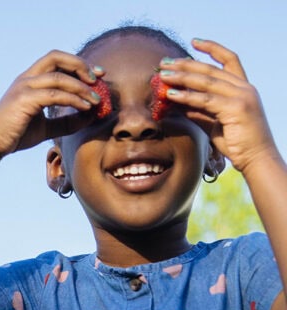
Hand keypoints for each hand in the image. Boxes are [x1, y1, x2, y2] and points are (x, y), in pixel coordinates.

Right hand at [0, 50, 104, 157]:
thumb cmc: (16, 135)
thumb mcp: (45, 127)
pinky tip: (85, 107)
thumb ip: (67, 121)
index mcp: (29, 80)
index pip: (56, 60)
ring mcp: (24, 87)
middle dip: (80, 64)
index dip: (77, 63)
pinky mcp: (24, 100)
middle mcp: (26, 78)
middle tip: (98, 79)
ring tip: (96, 100)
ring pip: (59, 76)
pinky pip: (55, 94)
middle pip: (56, 57)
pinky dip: (73, 99)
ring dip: (81, 86)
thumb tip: (91, 116)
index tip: (97, 75)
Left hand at [158, 39, 277, 173]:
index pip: (228, 60)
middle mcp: (245, 88)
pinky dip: (186, 96)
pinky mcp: (237, 108)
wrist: (256, 159)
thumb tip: (177, 101)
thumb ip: (198, 110)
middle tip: (164, 62)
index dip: (212, 48)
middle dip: (185, 64)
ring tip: (162, 76)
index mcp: (243, 87)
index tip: (194, 42)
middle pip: (211, 69)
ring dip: (181, 77)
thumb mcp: (213, 122)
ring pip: (206, 81)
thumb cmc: (236, 143)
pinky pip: (206, 99)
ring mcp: (243, 96)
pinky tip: (170, 95)